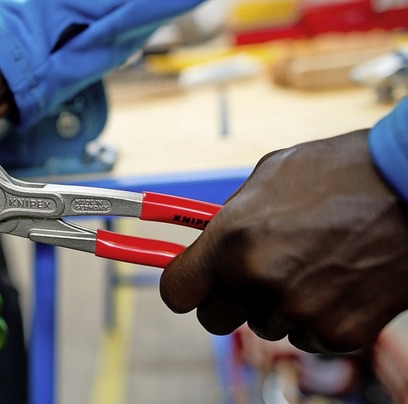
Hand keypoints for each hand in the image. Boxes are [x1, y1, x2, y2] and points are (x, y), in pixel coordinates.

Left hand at [160, 130, 407, 352]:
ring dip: (276, 305)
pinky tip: (337, 281)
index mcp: (232, 240)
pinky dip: (316, 316)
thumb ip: (230, 219)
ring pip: (264, 325)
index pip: (177, 292)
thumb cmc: (340, 172)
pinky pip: (306, 335)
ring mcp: (298, 311)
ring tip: (311, 265)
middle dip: (228, 299)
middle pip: (213, 319)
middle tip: (252, 276)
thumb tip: (210, 245)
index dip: (184, 287)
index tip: (194, 283)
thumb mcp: (269, 177)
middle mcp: (258, 281)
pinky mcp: (337, 333)